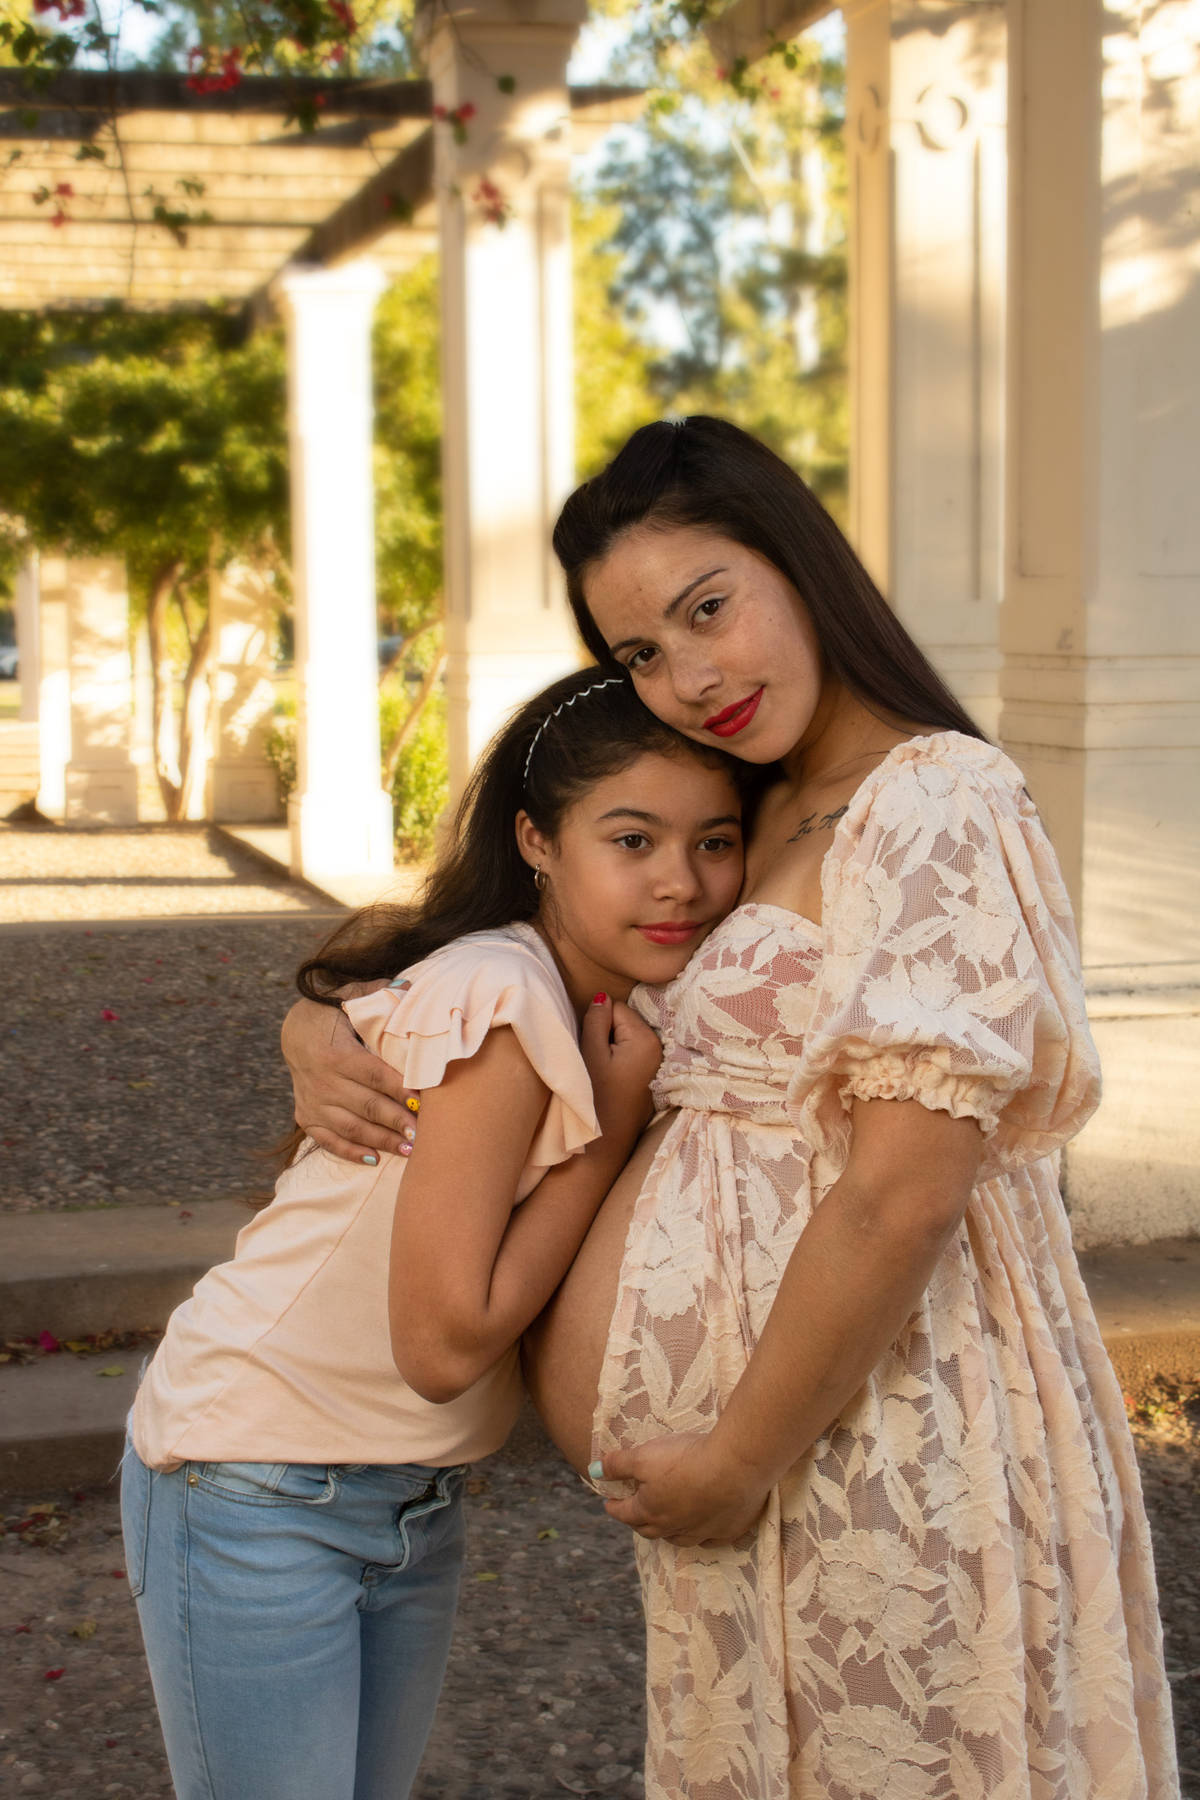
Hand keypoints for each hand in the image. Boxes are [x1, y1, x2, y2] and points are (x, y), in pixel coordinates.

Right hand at [281, 995, 419, 1163]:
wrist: (294, 1033)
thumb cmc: (334, 1014)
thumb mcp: (350, 996)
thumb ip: (378, 993)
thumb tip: (408, 987)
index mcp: (336, 1053)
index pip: (375, 1075)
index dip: (401, 1090)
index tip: (425, 1103)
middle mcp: (322, 1081)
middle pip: (367, 1106)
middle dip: (397, 1121)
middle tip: (423, 1134)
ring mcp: (313, 1102)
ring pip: (351, 1128)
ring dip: (381, 1140)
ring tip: (409, 1150)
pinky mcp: (306, 1117)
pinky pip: (328, 1140)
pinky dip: (351, 1152)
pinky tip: (374, 1159)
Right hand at [580, 994, 661, 1141]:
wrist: (605, 1143)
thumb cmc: (596, 1098)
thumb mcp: (590, 1054)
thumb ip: (596, 1020)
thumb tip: (602, 996)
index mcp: (645, 1039)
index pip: (616, 1007)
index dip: (599, 1023)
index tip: (593, 1047)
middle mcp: (658, 1048)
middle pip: (625, 1021)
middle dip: (608, 1034)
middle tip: (598, 1061)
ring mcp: (657, 1063)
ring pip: (627, 1038)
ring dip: (613, 1048)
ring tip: (605, 1072)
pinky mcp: (652, 1076)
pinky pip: (633, 1054)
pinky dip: (621, 1061)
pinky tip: (613, 1081)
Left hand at [593, 1432, 770, 1546]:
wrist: (735, 1466)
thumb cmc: (685, 1458)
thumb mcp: (644, 1455)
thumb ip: (618, 1464)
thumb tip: (593, 1470)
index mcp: (651, 1510)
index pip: (626, 1513)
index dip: (615, 1507)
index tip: (608, 1503)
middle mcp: (675, 1526)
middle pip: (650, 1529)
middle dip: (638, 1522)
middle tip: (633, 1515)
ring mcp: (704, 1531)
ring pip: (680, 1538)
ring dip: (668, 1532)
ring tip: (665, 1523)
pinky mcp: (730, 1528)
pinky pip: (712, 1539)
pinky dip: (704, 1536)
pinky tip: (704, 1532)